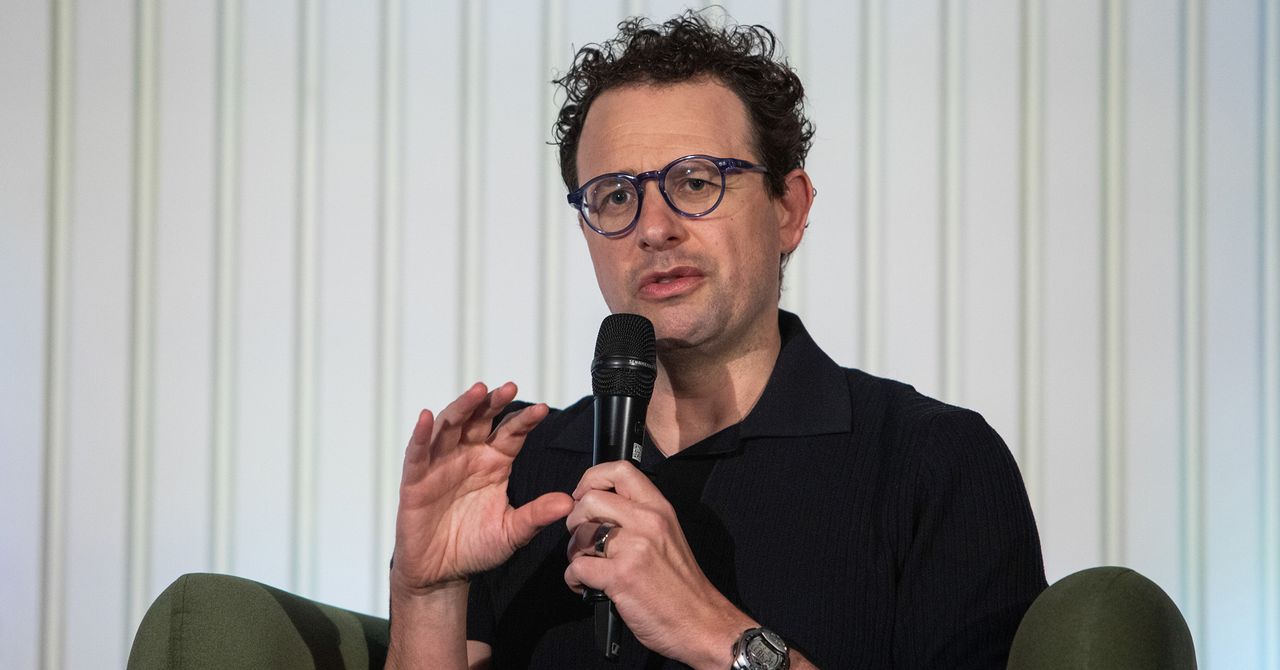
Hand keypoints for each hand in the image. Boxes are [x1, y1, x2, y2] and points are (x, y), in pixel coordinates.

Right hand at [392, 382, 573, 595]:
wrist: (442, 573)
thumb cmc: (476, 548)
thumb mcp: (512, 532)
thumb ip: (536, 515)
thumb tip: (568, 503)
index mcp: (494, 464)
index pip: (511, 433)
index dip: (525, 421)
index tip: (543, 410)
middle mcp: (468, 456)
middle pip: (481, 420)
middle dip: (494, 402)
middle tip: (509, 388)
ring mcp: (441, 464)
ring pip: (450, 426)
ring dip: (463, 406)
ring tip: (477, 391)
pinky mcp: (416, 479)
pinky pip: (417, 452)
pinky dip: (422, 434)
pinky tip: (428, 417)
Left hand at [563, 461, 753, 667]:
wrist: (701, 622)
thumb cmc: (681, 585)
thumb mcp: (668, 535)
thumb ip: (639, 517)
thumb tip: (599, 507)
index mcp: (659, 509)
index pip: (620, 470)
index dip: (592, 478)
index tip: (583, 495)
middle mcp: (648, 522)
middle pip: (589, 501)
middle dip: (575, 521)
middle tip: (584, 539)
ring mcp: (634, 548)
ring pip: (579, 535)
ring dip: (574, 553)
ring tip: (588, 566)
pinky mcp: (621, 577)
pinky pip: (576, 568)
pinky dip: (575, 580)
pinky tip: (587, 586)